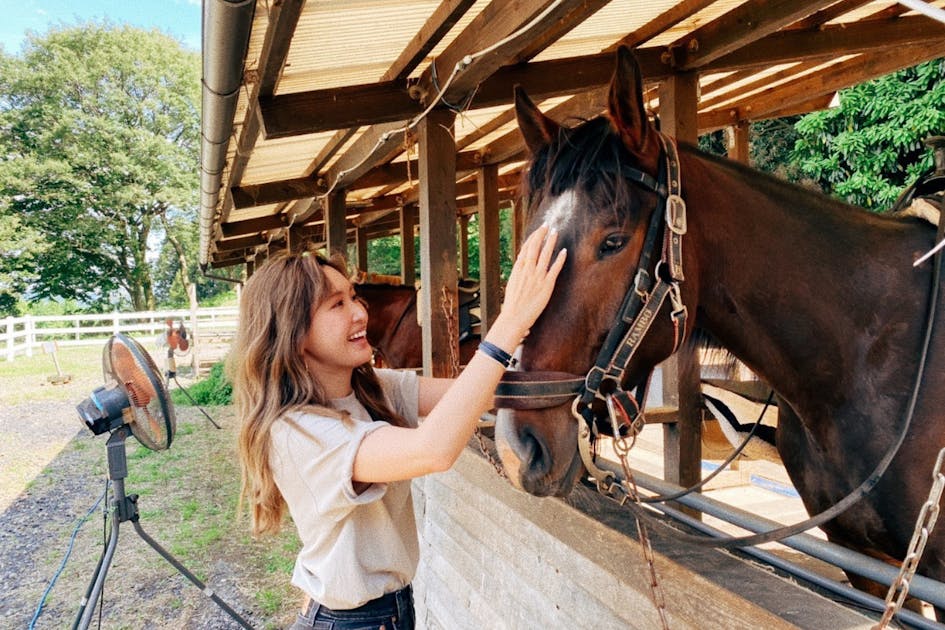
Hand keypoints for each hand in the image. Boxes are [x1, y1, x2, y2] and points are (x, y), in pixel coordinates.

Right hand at [491, 224, 566, 347]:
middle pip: (534, 247)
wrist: (513, 318)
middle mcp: (527, 271)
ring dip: (550, 242)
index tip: (538, 230)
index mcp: (518, 270)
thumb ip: (518, 273)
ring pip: (544, 254)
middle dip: (541, 234)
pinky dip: (559, 259)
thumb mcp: (512, 285)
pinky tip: (564, 251)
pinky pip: (554, 269)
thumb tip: (522, 263)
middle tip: (547, 225)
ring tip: (555, 232)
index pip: (525, 249)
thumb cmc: (512, 305)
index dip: (532, 238)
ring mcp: (537, 277)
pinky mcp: (546, 286)